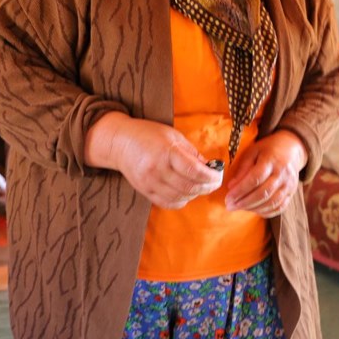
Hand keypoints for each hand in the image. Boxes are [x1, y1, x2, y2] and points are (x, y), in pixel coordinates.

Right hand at [85, 112, 223, 209]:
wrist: (119, 143)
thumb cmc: (149, 135)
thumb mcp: (173, 136)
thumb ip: (192, 153)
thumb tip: (210, 168)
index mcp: (167, 152)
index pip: (194, 171)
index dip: (211, 177)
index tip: (218, 175)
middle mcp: (157, 170)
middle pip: (190, 187)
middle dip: (207, 187)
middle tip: (214, 182)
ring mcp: (149, 183)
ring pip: (181, 197)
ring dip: (196, 194)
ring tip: (201, 186)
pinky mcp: (145, 191)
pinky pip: (168, 203)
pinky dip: (182, 200)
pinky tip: (187, 192)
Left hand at [225, 130, 307, 217]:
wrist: (291, 148)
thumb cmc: (268, 149)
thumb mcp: (253, 152)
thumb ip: (243, 168)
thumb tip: (231, 186)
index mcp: (271, 161)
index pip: (255, 179)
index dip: (240, 190)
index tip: (228, 197)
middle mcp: (282, 174)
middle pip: (263, 193)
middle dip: (244, 202)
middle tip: (230, 206)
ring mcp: (289, 184)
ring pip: (272, 202)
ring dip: (253, 208)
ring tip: (240, 208)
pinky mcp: (292, 192)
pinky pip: (280, 207)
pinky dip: (266, 212)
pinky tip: (254, 210)